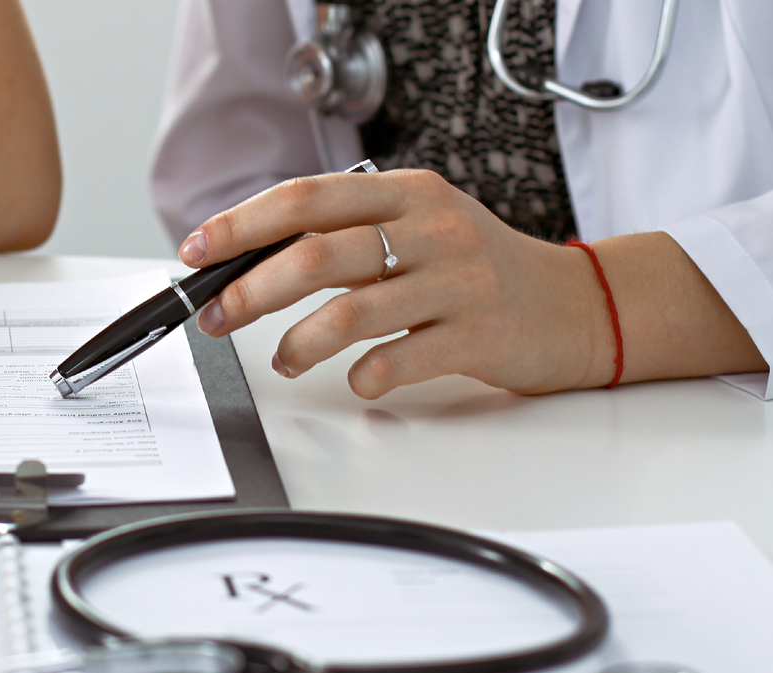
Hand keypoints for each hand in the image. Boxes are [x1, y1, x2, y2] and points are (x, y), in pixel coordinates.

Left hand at [182, 168, 612, 397]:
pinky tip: (356, 380)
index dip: (242, 224)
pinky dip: (363, 376)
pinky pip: (398, 360)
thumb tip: (250, 262)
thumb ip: (347, 236)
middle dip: (251, 289)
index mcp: (406, 192)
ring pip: (350, 311)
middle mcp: (431, 228)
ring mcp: (457, 281)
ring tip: (284, 360)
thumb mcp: (418, 228)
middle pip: (316, 254)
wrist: (574, 305)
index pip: (305, 198)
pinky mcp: (478, 335)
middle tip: (219, 315)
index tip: (197, 251)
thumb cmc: (477, 270)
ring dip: (298, 343)